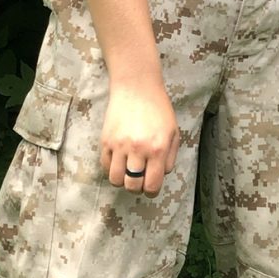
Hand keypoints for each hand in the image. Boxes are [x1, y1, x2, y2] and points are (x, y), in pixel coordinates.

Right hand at [100, 81, 179, 196]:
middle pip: (132, 186)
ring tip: (128, 169)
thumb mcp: (173, 131)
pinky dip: (112, 168)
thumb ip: (170, 157)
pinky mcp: (105, 141)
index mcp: (158, 148)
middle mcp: (138, 149)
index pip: (151, 185)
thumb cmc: (158, 108)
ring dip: (123, 179)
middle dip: (137, 187)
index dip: (151, 190)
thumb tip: (160, 176)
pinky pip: (105, 167)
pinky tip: (120, 158)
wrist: (137, 87)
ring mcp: (119, 146)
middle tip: (139, 178)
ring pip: (116, 180)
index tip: (150, 186)